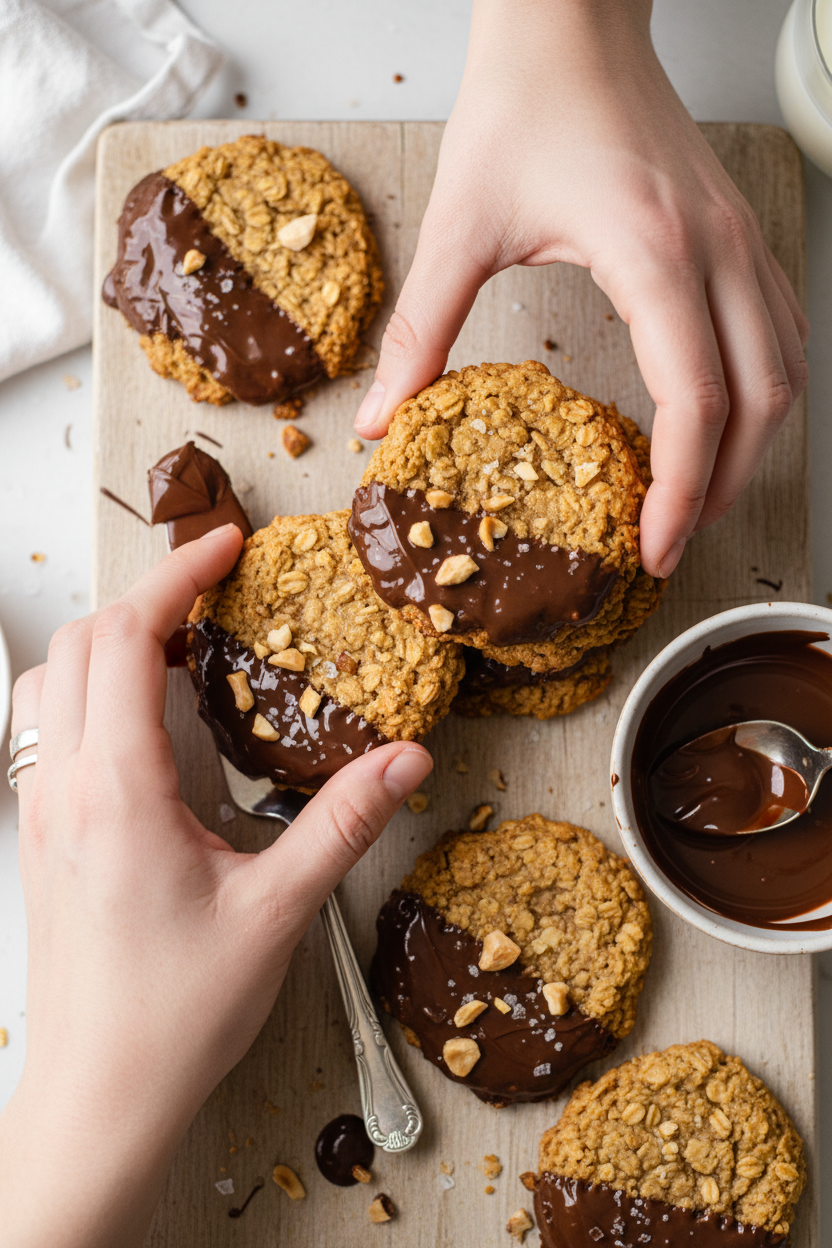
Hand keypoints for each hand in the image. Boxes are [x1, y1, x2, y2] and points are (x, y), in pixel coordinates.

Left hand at [1, 524, 431, 1247]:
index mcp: (118, 789)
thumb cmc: (175, 1013)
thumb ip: (342, 823)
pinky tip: (138, 715)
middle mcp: (65, 786)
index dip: (179, 576)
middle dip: (148, 594)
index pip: (130, 639)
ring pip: (49, 678)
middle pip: (82, 641)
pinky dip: (85, 686)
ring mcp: (40, 809)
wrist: (98, 1093)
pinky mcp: (40, 833)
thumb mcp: (276, 911)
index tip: (226, 545)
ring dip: (107, 638)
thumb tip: (406, 760)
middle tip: (214, 582)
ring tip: (178, 640)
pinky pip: (43, 724)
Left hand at [355, 0, 808, 577]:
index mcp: (653, 252)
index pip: (696, 398)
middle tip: (672, 542)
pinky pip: (778, 330)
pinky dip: (760, 392)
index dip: (684, 488)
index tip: (654, 546)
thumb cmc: (522, 106)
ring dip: (753, 445)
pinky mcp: (736, 233)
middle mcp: (715, 249)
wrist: (571, 21)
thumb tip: (382, 421)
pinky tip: (723, 421)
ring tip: (698, 499)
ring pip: (786, 368)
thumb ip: (421, 330)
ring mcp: (738, 238)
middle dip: (725, 486)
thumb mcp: (458, 225)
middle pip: (763, 398)